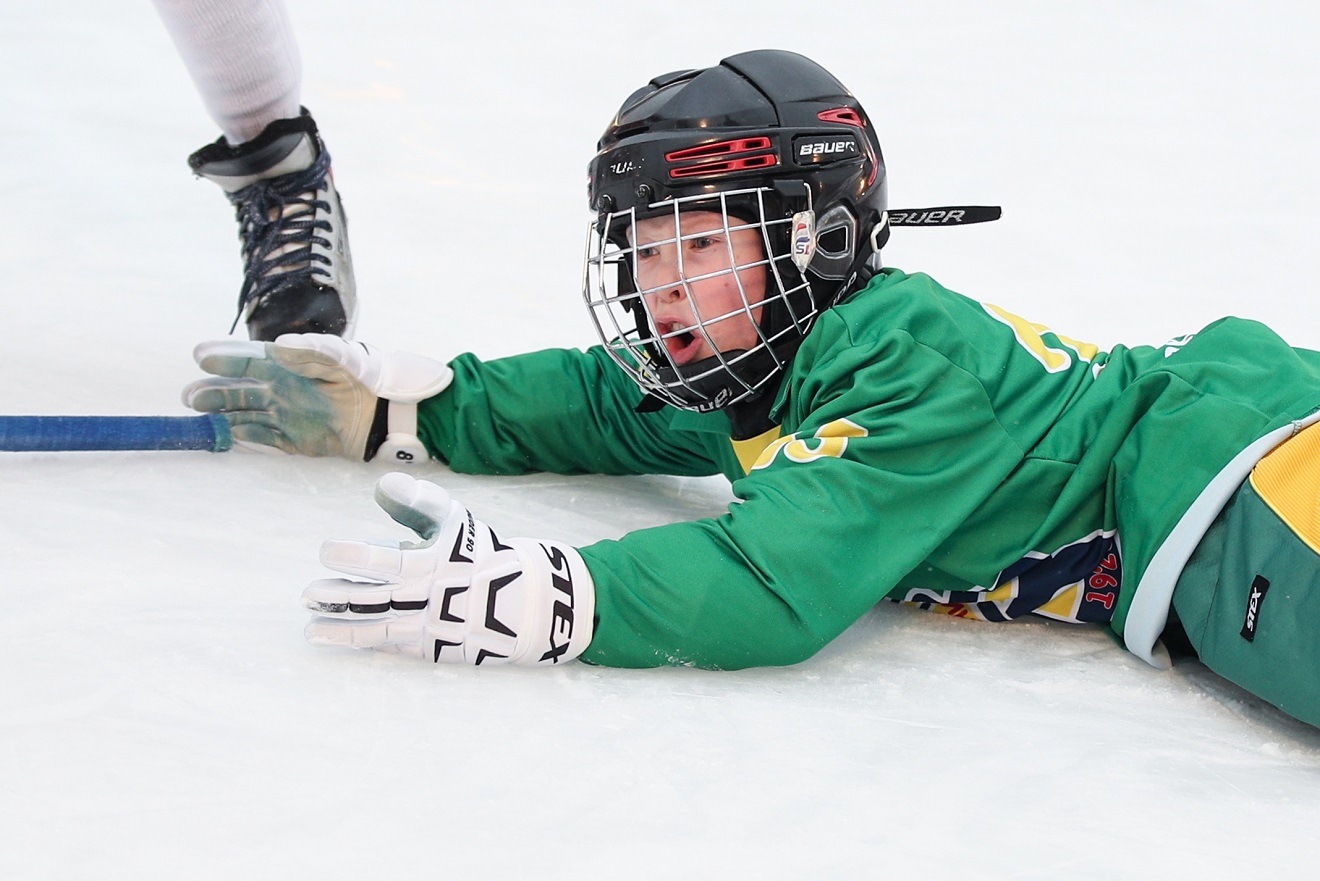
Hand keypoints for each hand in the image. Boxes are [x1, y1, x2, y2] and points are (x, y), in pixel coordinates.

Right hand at [182, 333, 451, 460]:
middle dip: (214, 390)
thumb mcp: (340, 356)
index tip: (201, 355)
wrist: (387, 412)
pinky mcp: (294, 440)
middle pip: (239, 389)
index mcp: (288, 364)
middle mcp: (281, 389)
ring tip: (198, 412)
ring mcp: (285, 415)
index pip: (249, 359)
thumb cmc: (365, 375)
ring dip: (221, 414)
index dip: (226, 357)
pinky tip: (227, 435)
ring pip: (245, 414)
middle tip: (191, 394)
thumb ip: (311, 350)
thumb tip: (278, 344)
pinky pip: (263, 439)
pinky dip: (245, 437)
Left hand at [303, 472, 594, 665]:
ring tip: (310, 630)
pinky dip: (365, 645)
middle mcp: (427, 598)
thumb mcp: (455, 520)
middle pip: (373, 599)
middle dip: (337, 596)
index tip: (327, 551)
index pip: (384, 561)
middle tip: (306, 594)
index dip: (353, 557)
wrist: (522, 601)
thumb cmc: (479, 553)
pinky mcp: (432, 649)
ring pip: (376, 630)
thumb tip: (380, 485)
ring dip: (341, 630)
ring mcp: (429, 627)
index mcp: (432, 563)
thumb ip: (417, 502)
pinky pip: (392, 649)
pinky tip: (341, 640)